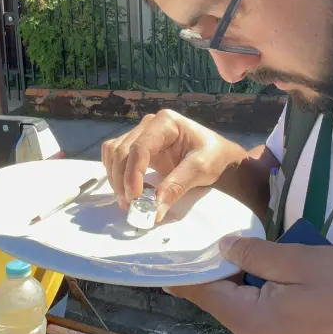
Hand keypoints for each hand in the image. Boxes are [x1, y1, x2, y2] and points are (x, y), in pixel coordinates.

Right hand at [101, 109, 240, 220]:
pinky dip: (116, 174)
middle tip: (130, 206)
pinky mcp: (138, 147)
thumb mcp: (199, 170)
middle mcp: (148, 125)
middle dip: (121, 180)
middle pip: (121, 151)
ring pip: (114, 154)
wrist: (218, 158)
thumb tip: (154, 211)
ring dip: (115, 179)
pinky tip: (128, 190)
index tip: (135, 199)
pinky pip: (115, 157)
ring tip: (128, 202)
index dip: (132, 174)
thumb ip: (175, 188)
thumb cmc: (213, 158)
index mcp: (165, 122)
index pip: (139, 148)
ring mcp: (141, 134)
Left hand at [169, 236, 332, 333]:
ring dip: (271, 304)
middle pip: (235, 309)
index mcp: (251, 323)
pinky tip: (321, 314)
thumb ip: (258, 254)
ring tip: (311, 288)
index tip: (170, 256)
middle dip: (247, 282)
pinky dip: (289, 326)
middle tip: (278, 259)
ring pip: (260, 327)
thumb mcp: (309, 261)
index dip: (188, 270)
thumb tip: (223, 248)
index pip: (202, 293)